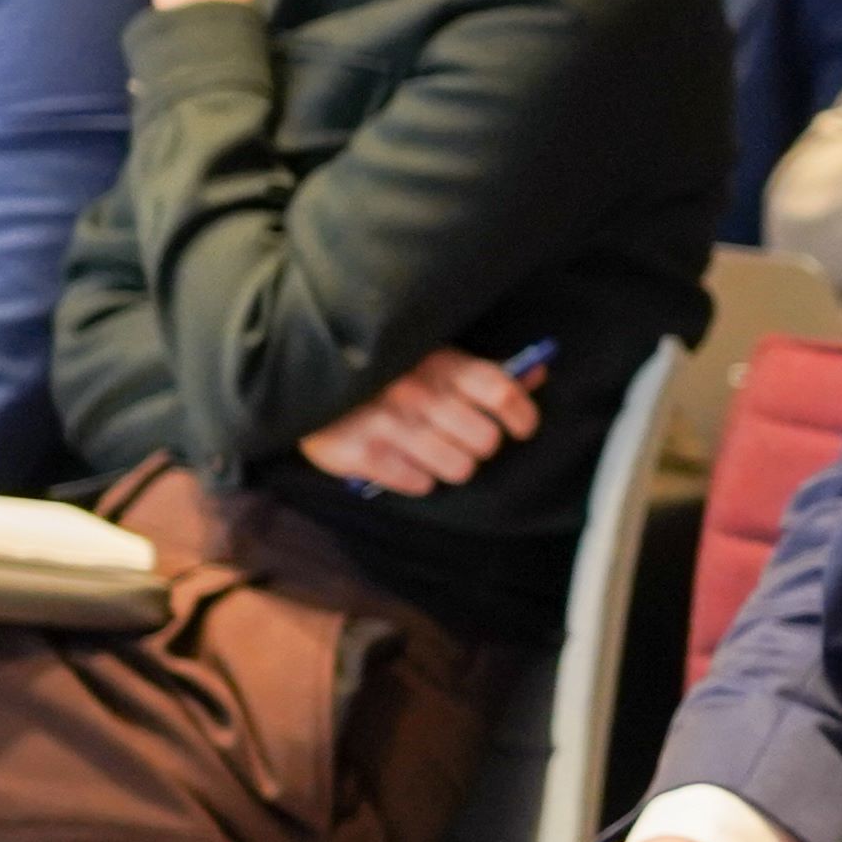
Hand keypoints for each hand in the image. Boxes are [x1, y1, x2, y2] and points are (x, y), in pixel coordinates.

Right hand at [298, 347, 543, 493]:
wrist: (303, 380)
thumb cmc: (384, 372)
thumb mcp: (432, 357)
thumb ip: (484, 369)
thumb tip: (539, 372)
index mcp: (439, 362)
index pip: (501, 390)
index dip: (522, 415)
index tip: (522, 427)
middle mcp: (417, 392)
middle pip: (486, 440)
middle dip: (481, 446)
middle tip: (465, 441)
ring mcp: (388, 423)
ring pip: (458, 468)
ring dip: (452, 466)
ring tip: (434, 453)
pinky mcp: (361, 453)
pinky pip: (418, 483)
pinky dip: (416, 478)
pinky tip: (403, 461)